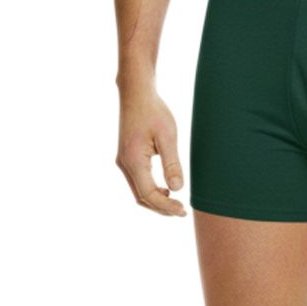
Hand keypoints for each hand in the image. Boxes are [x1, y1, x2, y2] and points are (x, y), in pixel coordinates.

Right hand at [116, 82, 186, 215]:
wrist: (136, 93)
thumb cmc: (154, 111)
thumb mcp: (168, 136)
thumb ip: (172, 163)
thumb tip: (177, 189)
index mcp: (134, 160)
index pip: (149, 194)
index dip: (166, 206)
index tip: (183, 210)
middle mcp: (124, 164)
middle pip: (141, 197)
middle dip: (161, 208)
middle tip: (181, 212)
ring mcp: (123, 161)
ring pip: (138, 191)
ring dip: (155, 201)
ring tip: (175, 204)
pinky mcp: (126, 157)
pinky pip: (137, 181)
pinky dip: (150, 191)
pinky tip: (165, 190)